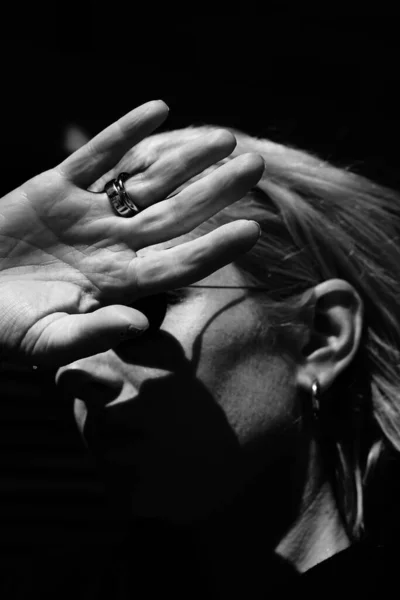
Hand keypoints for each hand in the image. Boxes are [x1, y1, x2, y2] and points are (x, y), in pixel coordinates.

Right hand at [0, 100, 262, 367]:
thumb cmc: (3, 327)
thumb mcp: (46, 340)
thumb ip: (93, 333)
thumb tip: (140, 321)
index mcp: (116, 284)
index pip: (176, 264)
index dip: (213, 248)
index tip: (252, 229)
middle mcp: (111, 245)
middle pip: (174, 214)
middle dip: (214, 191)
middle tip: (256, 167)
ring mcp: (86, 214)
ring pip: (144, 180)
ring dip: (183, 159)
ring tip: (225, 138)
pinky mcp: (54, 188)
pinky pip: (96, 155)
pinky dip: (124, 132)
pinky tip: (160, 109)